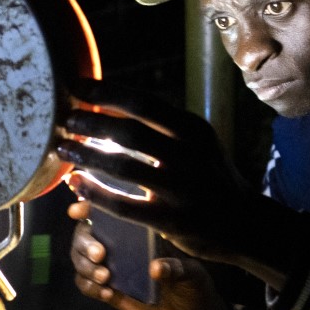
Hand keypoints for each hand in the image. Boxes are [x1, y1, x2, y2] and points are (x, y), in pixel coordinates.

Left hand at [59, 79, 309, 286]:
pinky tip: (76, 184)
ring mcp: (181, 189)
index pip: (144, 103)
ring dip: (87, 156)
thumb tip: (109, 105)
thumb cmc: (210, 177)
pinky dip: (96, 193)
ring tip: (62, 149)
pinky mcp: (172, 221)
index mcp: (193, 130)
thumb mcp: (197, 142)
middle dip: (92, 122)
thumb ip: (161, 127)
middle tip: (65, 119)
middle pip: (131, 131)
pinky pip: (125, 206)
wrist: (246, 224)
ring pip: (124, 166)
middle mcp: (189, 155)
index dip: (107, 93)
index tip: (76, 86)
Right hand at [68, 198, 233, 309]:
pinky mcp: (110, 290)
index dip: (90, 207)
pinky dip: (90, 288)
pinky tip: (108, 294)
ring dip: (85, 267)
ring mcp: (113, 268)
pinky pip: (87, 285)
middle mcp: (121, 245)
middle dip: (84, 242)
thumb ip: (175, 268)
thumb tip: (155, 269)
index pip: (110, 212)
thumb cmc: (194, 284)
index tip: (79, 210)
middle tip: (99, 254)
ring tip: (105, 278)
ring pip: (81, 260)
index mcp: (140, 231)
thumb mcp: (192, 273)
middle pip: (85, 235)